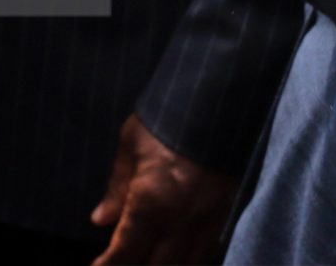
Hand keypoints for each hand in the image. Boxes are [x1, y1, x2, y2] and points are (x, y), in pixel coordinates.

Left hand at [88, 113, 235, 265]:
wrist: (224, 88)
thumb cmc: (171, 111)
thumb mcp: (132, 142)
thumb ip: (117, 186)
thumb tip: (102, 219)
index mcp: (152, 202)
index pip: (124, 255)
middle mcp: (183, 218)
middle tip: (124, 258)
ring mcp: (213, 216)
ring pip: (188, 262)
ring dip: (167, 261)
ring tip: (152, 254)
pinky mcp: (233, 206)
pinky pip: (212, 246)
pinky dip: (195, 252)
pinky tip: (183, 246)